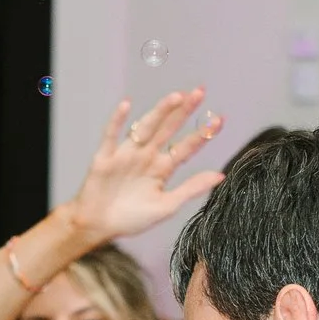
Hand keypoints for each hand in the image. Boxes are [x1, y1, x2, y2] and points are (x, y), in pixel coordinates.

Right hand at [66, 90, 225, 245]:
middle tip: (200, 93)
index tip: (219, 120)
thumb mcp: (167, 206)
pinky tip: (126, 105)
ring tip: (176, 97)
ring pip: (146, 127)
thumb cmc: (131, 219)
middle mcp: (147, 156)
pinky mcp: (105, 157)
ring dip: (160, 111)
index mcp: (162, 168)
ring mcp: (127, 154)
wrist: (98, 227)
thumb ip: (191, 188)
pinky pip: (111, 135)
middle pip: (169, 129)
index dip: (201, 134)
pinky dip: (117, 120)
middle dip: (184, 111)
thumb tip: (220, 175)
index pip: (185, 147)